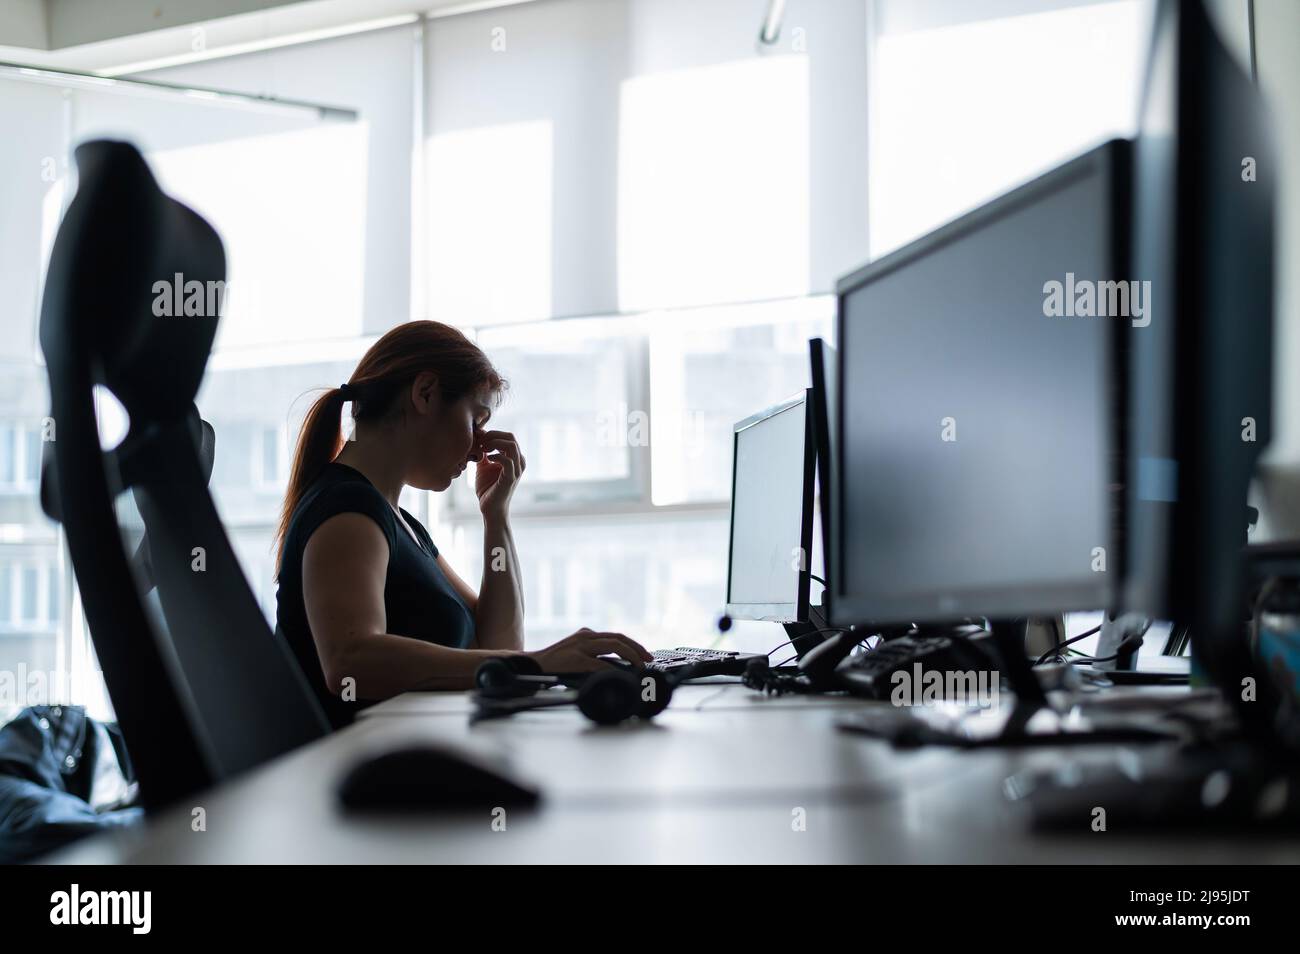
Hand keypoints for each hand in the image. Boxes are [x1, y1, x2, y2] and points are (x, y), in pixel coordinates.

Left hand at [474, 430, 525, 520]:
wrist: (490, 509)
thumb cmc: (488, 488)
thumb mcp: (483, 467)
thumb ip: (483, 454)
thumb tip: (478, 439)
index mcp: (514, 458)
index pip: (507, 436)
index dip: (492, 433)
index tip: (478, 437)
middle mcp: (519, 462)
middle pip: (511, 437)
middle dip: (493, 435)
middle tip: (480, 441)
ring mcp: (516, 470)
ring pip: (512, 445)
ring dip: (495, 443)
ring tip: (483, 448)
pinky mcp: (511, 478)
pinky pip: (507, 460)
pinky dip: (496, 456)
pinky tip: (488, 459)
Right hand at [527, 628, 653, 672]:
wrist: (531, 665)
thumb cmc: (555, 664)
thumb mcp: (576, 653)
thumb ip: (593, 656)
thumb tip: (618, 668)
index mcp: (587, 634)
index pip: (616, 636)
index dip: (634, 645)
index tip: (646, 655)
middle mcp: (586, 636)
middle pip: (619, 638)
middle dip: (637, 649)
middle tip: (649, 660)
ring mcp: (580, 646)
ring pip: (614, 646)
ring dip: (631, 656)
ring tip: (640, 667)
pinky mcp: (575, 659)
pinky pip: (599, 663)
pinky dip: (613, 669)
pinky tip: (622, 675)